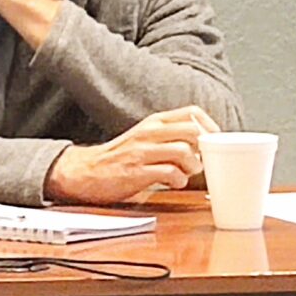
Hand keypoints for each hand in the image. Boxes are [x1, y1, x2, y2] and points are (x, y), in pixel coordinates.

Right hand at [45, 106, 224, 203]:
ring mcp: (142, 152)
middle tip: (198, 160)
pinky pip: (169, 173)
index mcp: (153, 123)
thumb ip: (170, 137)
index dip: (209, 127)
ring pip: (184, 151)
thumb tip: (204, 146)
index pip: (192, 113)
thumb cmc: (119, 158)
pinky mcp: (136, 172)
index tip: (211, 143)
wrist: (84, 171)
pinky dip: (178, 180)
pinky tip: (172, 183)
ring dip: (192, 167)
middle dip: (203, 148)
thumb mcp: (144, 138)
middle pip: (193, 131)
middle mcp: (148, 133)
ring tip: (184, 173)